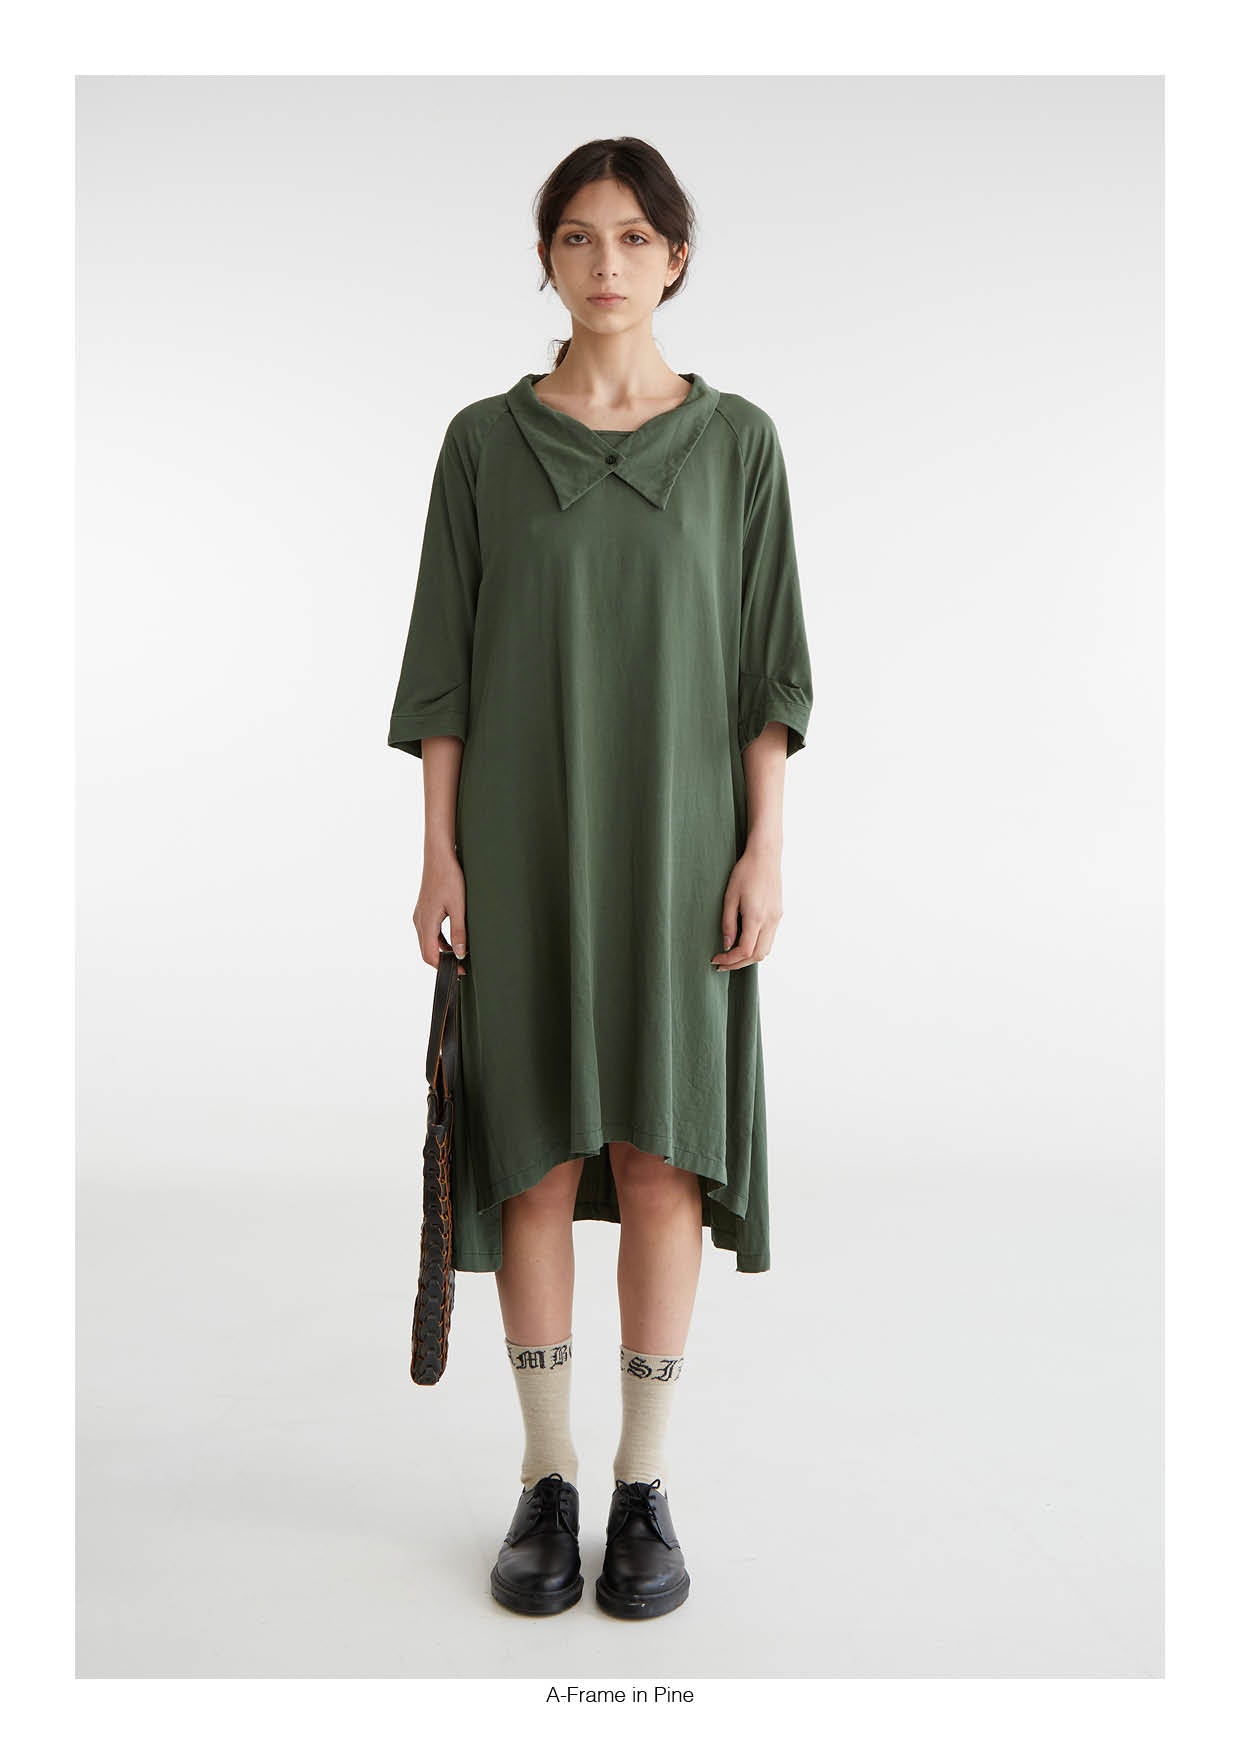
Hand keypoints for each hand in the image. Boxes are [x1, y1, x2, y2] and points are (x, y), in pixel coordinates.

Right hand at [413, 845, 467, 971]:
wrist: (439, 856)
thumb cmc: (449, 878)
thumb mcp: (458, 907)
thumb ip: (459, 931)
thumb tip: (459, 954)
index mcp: (426, 922)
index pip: (429, 956)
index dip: (444, 967)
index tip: (459, 971)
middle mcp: (419, 921)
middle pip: (427, 951)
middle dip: (442, 962)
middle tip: (461, 967)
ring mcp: (420, 915)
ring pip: (428, 942)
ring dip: (441, 951)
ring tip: (459, 955)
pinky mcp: (424, 910)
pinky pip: (429, 932)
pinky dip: (439, 941)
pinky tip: (453, 940)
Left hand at [711, 843, 782, 970]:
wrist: (765, 856)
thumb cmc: (746, 872)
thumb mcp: (730, 897)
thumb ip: (728, 923)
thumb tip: (727, 944)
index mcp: (756, 917)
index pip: (744, 950)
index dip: (730, 959)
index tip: (716, 959)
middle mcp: (770, 921)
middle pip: (758, 955)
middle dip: (739, 964)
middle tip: (723, 963)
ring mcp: (777, 918)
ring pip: (766, 949)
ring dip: (749, 957)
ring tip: (732, 955)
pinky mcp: (778, 914)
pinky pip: (770, 938)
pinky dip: (757, 946)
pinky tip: (744, 941)